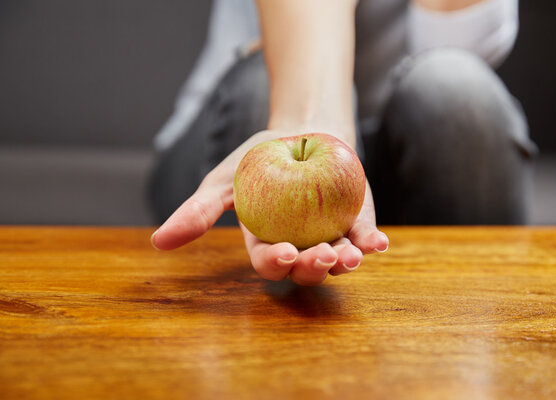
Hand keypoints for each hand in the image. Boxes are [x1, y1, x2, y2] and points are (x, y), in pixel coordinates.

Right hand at [151, 130, 388, 285]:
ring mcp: (330, 237)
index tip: (283, 252)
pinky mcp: (356, 223)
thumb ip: (198, 212)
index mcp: (267, 242)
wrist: (301, 130)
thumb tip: (158, 242)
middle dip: (313, 268)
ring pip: (337, 260)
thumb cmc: (258, 158)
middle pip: (305, 269)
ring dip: (346, 261)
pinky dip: (372, 242)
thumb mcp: (223, 181)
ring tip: (353, 254)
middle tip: (321, 256)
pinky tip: (378, 244)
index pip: (269, 262)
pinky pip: (365, 237)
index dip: (275, 263)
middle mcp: (300, 246)